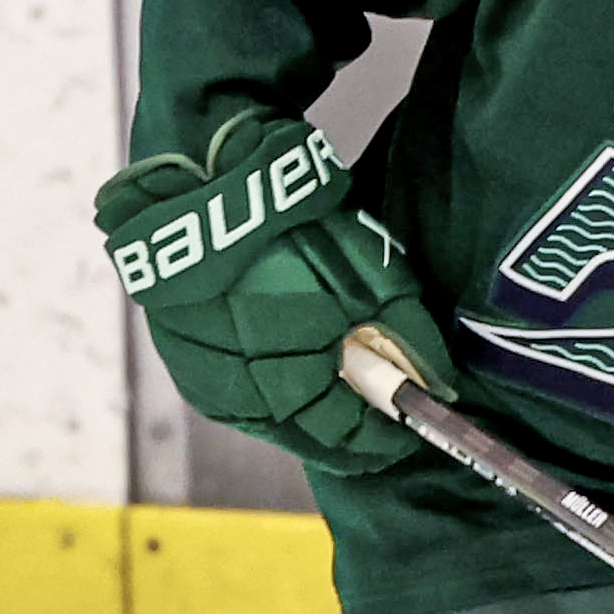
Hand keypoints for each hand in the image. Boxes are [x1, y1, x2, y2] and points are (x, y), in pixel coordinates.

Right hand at [96, 111, 455, 472]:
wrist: (212, 175)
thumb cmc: (299, 221)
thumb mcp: (374, 274)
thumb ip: (407, 339)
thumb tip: (435, 392)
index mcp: (285, 364)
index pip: (340, 431)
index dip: (376, 438)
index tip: (406, 433)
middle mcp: (234, 381)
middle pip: (301, 431)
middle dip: (344, 428)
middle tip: (379, 420)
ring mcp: (199, 371)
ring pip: (265, 418)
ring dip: (306, 414)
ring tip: (340, 397)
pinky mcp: (178, 357)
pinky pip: (232, 396)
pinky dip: (268, 394)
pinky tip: (293, 378)